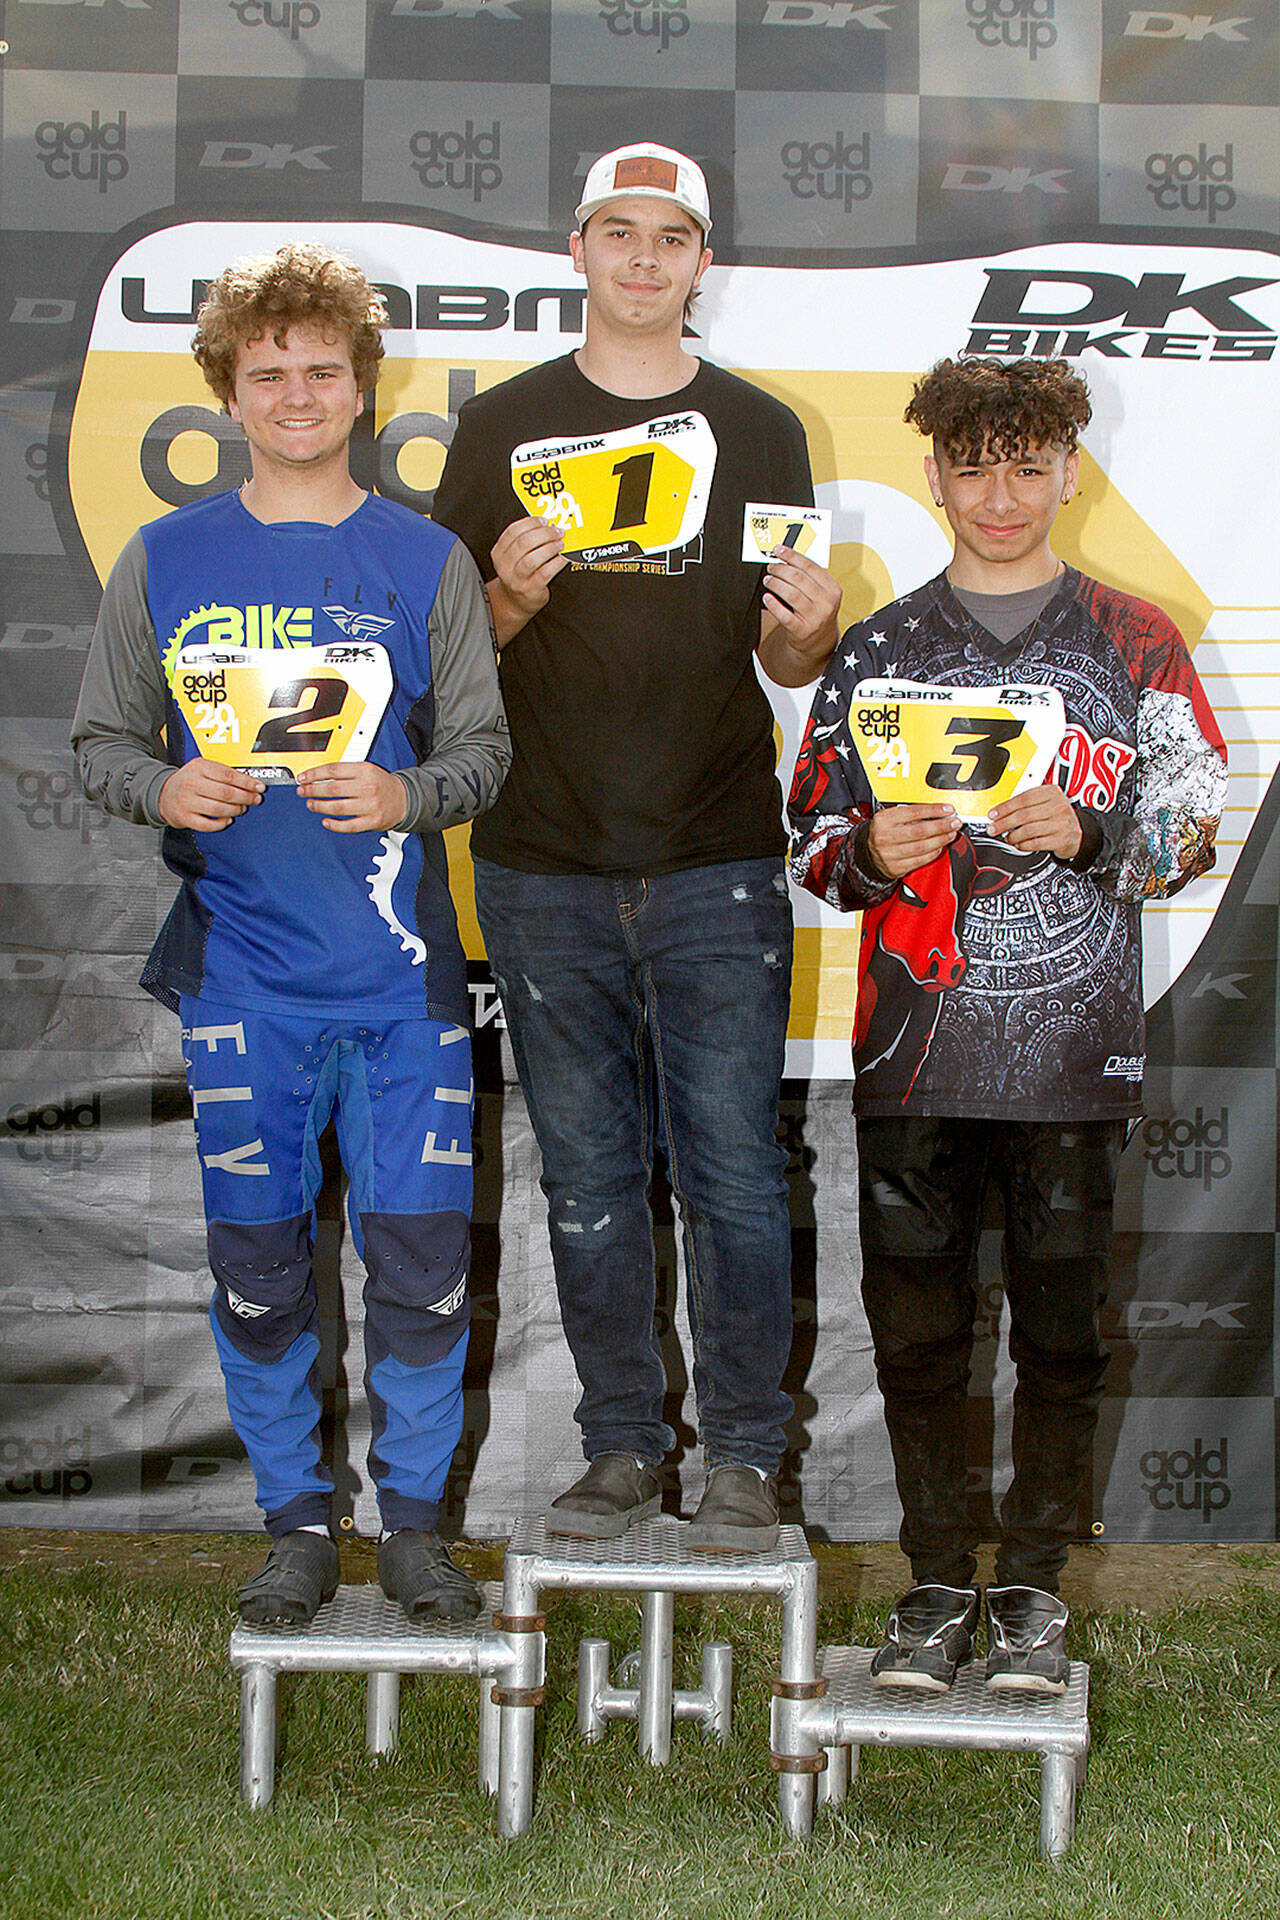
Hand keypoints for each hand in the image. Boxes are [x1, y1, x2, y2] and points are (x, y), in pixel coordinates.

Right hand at [157, 759, 263, 830]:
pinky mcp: (185, 817)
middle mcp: (191, 783)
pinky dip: (221, 823)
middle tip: (255, 799)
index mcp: (198, 767)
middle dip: (245, 797)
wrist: (163, 794)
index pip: (228, 775)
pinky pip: (208, 824)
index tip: (259, 787)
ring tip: (242, 808)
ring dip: (235, 810)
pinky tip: (227, 819)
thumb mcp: (201, 768)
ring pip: (219, 809)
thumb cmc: (188, 781)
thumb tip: (249, 782)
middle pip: (226, 792)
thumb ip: (222, 772)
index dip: (247, 782)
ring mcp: (187, 801)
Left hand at [296, 761, 406, 832]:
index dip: (315, 774)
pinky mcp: (372, 821)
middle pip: (333, 788)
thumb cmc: (381, 784)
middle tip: (303, 791)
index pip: (334, 770)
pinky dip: (335, 825)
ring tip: (311, 804)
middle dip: (313, 790)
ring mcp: (370, 805)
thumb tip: (317, 776)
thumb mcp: (366, 769)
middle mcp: (367, 787)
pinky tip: (326, 821)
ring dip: (320, 806)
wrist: (404, 799)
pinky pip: (349, 825)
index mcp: (365, 771)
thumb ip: (344, 771)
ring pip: (338, 807)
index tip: (303, 778)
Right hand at [489, 515, 569, 641]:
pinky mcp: (530, 589)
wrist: (515, 602)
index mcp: (499, 553)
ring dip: (550, 548)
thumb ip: (523, 540)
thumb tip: (546, 524)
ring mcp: (517, 580)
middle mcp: (505, 567)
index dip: (531, 523)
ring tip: (560, 543)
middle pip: (523, 543)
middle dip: (544, 533)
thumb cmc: (518, 574)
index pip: (513, 531)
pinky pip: (545, 573)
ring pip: (532, 559)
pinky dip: (556, 563)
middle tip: (557, 531)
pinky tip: (563, 558)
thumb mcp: (513, 557)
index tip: (544, 520)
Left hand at [758, 550, 841, 684]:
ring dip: (776, 584)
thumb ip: (810, 578)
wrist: (819, 641)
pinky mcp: (802, 630)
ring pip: (791, 594)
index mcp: (833, 589)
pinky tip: (767, 598)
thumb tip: (787, 558)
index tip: (779, 551)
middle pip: (798, 578)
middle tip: (771, 567)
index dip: (792, 556)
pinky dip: (774, 605)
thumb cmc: (818, 612)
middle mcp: (826, 603)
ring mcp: (815, 618)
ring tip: (768, 580)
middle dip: (781, 569)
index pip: (810, 566)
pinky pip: (785, 615)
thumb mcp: (822, 594)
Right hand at [865, 803, 960, 878]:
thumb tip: (938, 813)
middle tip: (954, 823)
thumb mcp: (891, 817)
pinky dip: (933, 853)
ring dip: (940, 840)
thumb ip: (911, 814)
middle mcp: (884, 837)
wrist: (868, 853)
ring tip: (950, 834)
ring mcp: (889, 854)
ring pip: (922, 847)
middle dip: (941, 826)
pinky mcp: (895, 868)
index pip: (913, 812)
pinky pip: (920, 860)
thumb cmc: (884, 832)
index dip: (934, 811)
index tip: (948, 810)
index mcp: (884, 820)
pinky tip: (940, 846)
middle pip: (919, 831)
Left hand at [988, 785, 1081, 859]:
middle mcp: (1058, 806)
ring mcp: (1061, 823)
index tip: (993, 814)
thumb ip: (1026, 803)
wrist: (1078, 833)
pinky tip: (1019, 844)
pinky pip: (1036, 843)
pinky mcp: (1061, 839)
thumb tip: (1001, 811)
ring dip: (1013, 836)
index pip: (1024, 798)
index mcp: (1052, 792)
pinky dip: (1023, 845)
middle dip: (1004, 823)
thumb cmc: (1057, 816)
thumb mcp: (1046, 802)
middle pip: (1024, 815)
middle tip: (993, 828)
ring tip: (1008, 838)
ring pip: (1028, 830)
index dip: (1005, 807)